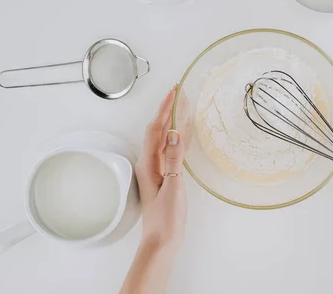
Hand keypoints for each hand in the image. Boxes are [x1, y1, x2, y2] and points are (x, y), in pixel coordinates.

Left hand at [135, 85, 189, 250]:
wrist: (162, 241)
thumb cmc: (167, 218)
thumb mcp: (173, 187)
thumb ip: (173, 159)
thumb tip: (174, 132)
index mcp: (148, 163)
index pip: (156, 128)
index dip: (164, 109)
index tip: (173, 91)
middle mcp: (150, 163)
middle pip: (158, 129)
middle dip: (167, 109)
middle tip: (178, 92)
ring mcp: (156, 169)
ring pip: (163, 138)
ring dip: (172, 121)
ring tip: (182, 105)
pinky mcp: (164, 175)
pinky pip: (170, 149)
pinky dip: (177, 137)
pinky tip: (184, 132)